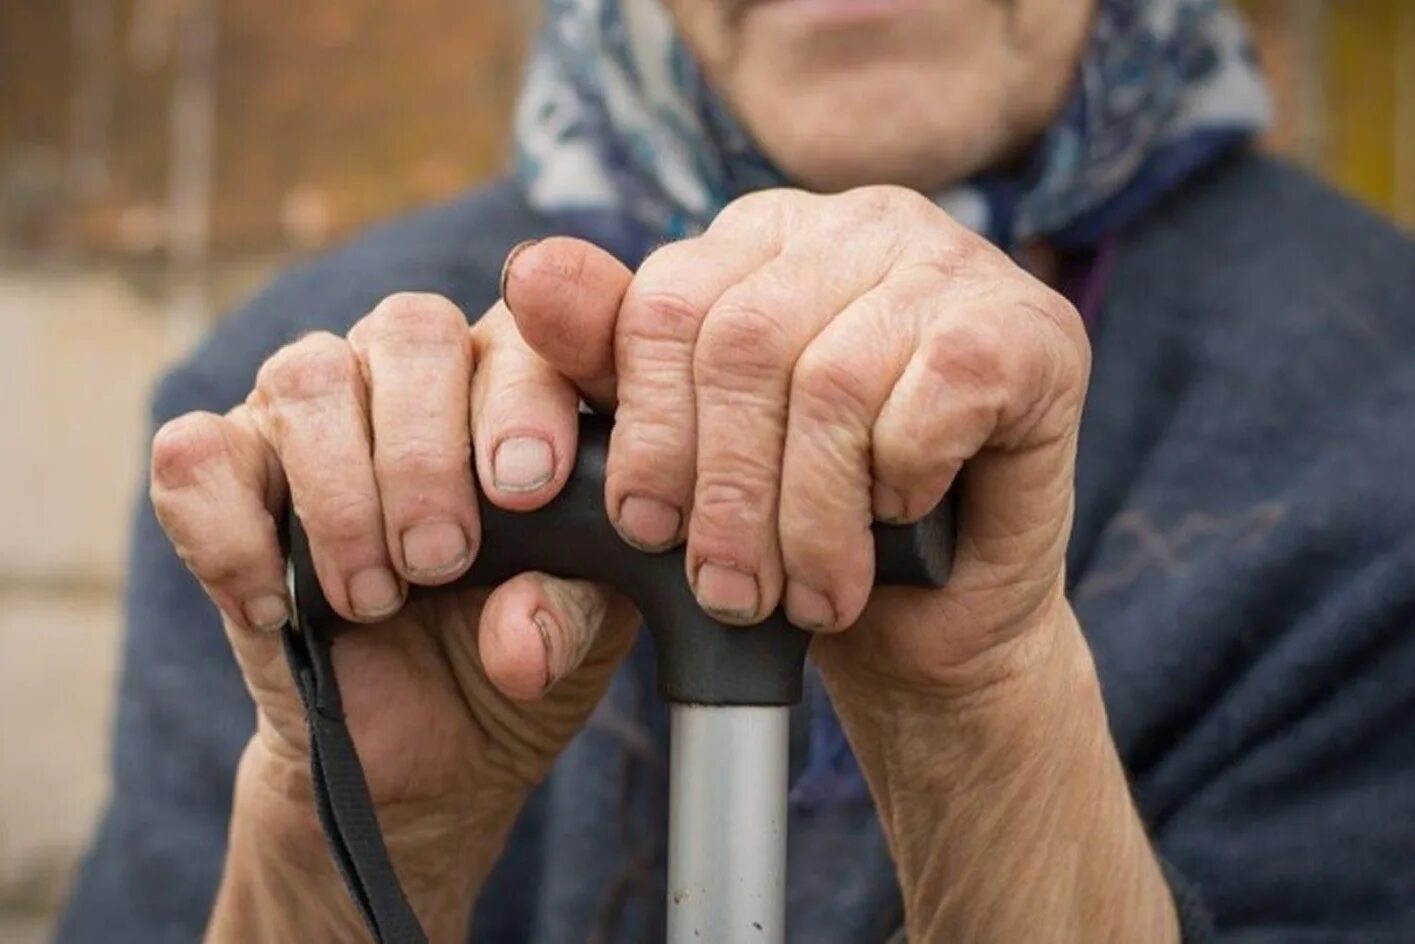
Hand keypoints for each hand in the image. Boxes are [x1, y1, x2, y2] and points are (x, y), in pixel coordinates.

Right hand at [150, 295, 639, 938]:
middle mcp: (416, 371)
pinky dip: (233, 538)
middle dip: (428, 454)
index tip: (530, 489)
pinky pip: (197, 456)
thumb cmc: (513, 643)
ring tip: (375, 599)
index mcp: (519, 383)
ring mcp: (313, 411)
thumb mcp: (575, 634)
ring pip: (308, 375)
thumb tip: (518, 636)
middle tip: (444, 560)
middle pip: (412, 330)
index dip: (526, 394)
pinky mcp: (225, 471)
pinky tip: (279, 610)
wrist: (426, 740)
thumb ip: (568, 611)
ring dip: (342, 498)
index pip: (529, 328)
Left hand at [503, 189, 1176, 941]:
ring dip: (811, 517)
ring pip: (833, 382)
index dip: (648, 429)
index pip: (668, 300)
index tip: (646, 532)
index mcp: (763, 237)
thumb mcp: (691, 452)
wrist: (933, 613)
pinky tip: (901, 516)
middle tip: (730, 593)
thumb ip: (610, 360)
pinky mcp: (1030, 326)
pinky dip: (901, 481)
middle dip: (726, 493)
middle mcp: (856, 225)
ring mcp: (950, 263)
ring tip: (810, 595)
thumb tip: (527, 269)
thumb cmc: (803, 526)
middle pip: (744, 342)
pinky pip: (929, 400)